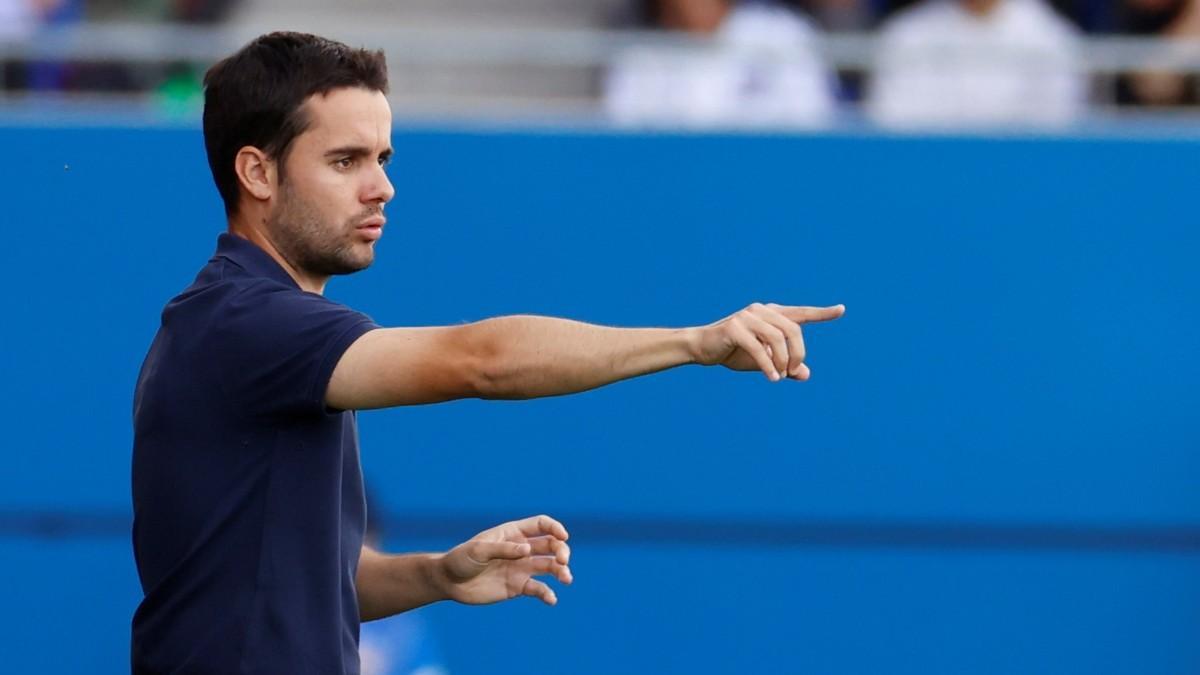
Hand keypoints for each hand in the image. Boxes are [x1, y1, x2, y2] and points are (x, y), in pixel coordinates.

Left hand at [437, 514, 571, 605]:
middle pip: (551, 545)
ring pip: (549, 566)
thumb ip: (503, 549)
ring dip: (562, 571)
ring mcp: (521, 568)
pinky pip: (538, 589)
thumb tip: (527, 550)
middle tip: (562, 561)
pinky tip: (551, 599)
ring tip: (566, 579)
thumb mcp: (479, 550)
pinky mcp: (518, 587)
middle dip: (561, 551)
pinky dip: (547, 594)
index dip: (555, 528)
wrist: (449, 582)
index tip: (563, 537)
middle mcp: (521, 549)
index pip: (541, 525)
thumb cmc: (461, 559)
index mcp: (513, 533)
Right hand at [691, 303, 844, 380]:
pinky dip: (768, 365)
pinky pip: (758, 348)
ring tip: (780, 376)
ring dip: (783, 361)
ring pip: (777, 338)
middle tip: (793, 371)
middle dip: (798, 353)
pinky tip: (772, 378)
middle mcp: (761, 311)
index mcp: (771, 314)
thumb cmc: (733, 352)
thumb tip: (805, 374)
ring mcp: (747, 317)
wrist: (702, 348)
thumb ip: (784, 365)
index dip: (822, 312)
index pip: (801, 313)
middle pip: (792, 330)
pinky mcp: (735, 328)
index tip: (841, 310)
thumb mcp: (763, 361)